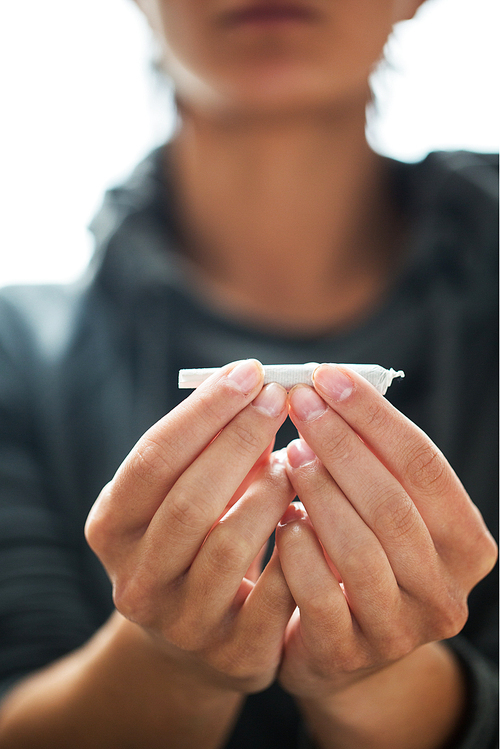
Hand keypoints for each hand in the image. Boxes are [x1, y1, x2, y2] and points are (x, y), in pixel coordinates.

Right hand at [85, 359, 295, 694]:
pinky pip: (276, 592)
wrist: (195, 637)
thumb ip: (209, 450)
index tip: (249, 371)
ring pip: (229, 545)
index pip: (153, 459)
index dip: (204, 412)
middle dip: (240, 439)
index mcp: (110, 529)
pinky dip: (299, 543)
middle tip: (281, 397)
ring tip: (295, 460)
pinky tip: (312, 512)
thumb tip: (260, 387)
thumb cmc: (192, 541)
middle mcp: (136, 580)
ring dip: (270, 491)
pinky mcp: (234, 654)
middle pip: (189, 500)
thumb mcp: (181, 495)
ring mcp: (182, 623)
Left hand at [275, 364, 496, 698]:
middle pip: (394, 505)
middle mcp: (444, 591)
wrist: (340, 643)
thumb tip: (330, 384)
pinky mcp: (349, 653)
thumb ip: (375, 460)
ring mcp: (399, 630)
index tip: (329, 376)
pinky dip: (298, 548)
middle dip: (341, 445)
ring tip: (288, 452)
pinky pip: (320, 594)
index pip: (426, 467)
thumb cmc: (364, 554)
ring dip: (319, 492)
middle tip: (298, 404)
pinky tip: (280, 516)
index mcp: (466, 545)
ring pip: (359, 549)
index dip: (375, 417)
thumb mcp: (384, 510)